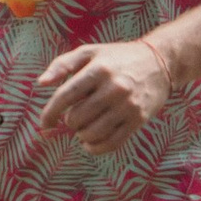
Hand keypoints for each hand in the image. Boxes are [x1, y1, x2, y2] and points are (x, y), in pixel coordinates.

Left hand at [34, 35, 173, 154]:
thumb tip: (41, 83)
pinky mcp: (138, 119)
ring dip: (82, 134)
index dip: (49, 113)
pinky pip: (111, 143)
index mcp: (98, 69)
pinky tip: (90, 143)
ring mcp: (127, 105)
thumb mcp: (90, 52)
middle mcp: (114, 88)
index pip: (65, 97)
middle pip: (77, 118)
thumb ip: (62, 65)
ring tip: (84, 127)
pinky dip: (95, 148)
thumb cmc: (118, 58)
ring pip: (92, 133)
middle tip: (75, 116)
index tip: (44, 123)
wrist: (160, 62)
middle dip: (70, 121)